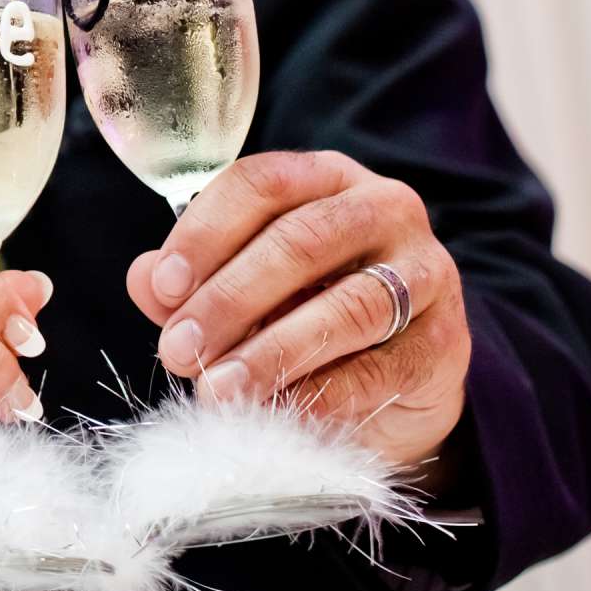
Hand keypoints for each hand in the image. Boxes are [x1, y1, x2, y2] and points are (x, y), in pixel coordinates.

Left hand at [128, 150, 469, 473]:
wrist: (399, 377)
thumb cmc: (306, 311)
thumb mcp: (244, 288)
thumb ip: (192, 282)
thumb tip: (145, 281)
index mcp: (325, 178)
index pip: (260, 183)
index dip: (205, 233)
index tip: (163, 287)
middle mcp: (384, 208)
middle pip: (301, 241)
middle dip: (229, 299)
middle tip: (179, 350)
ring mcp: (426, 271)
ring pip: (346, 305)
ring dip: (272, 351)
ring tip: (217, 388)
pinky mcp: (446, 341)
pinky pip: (380, 368)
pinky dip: (323, 395)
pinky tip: (277, 413)